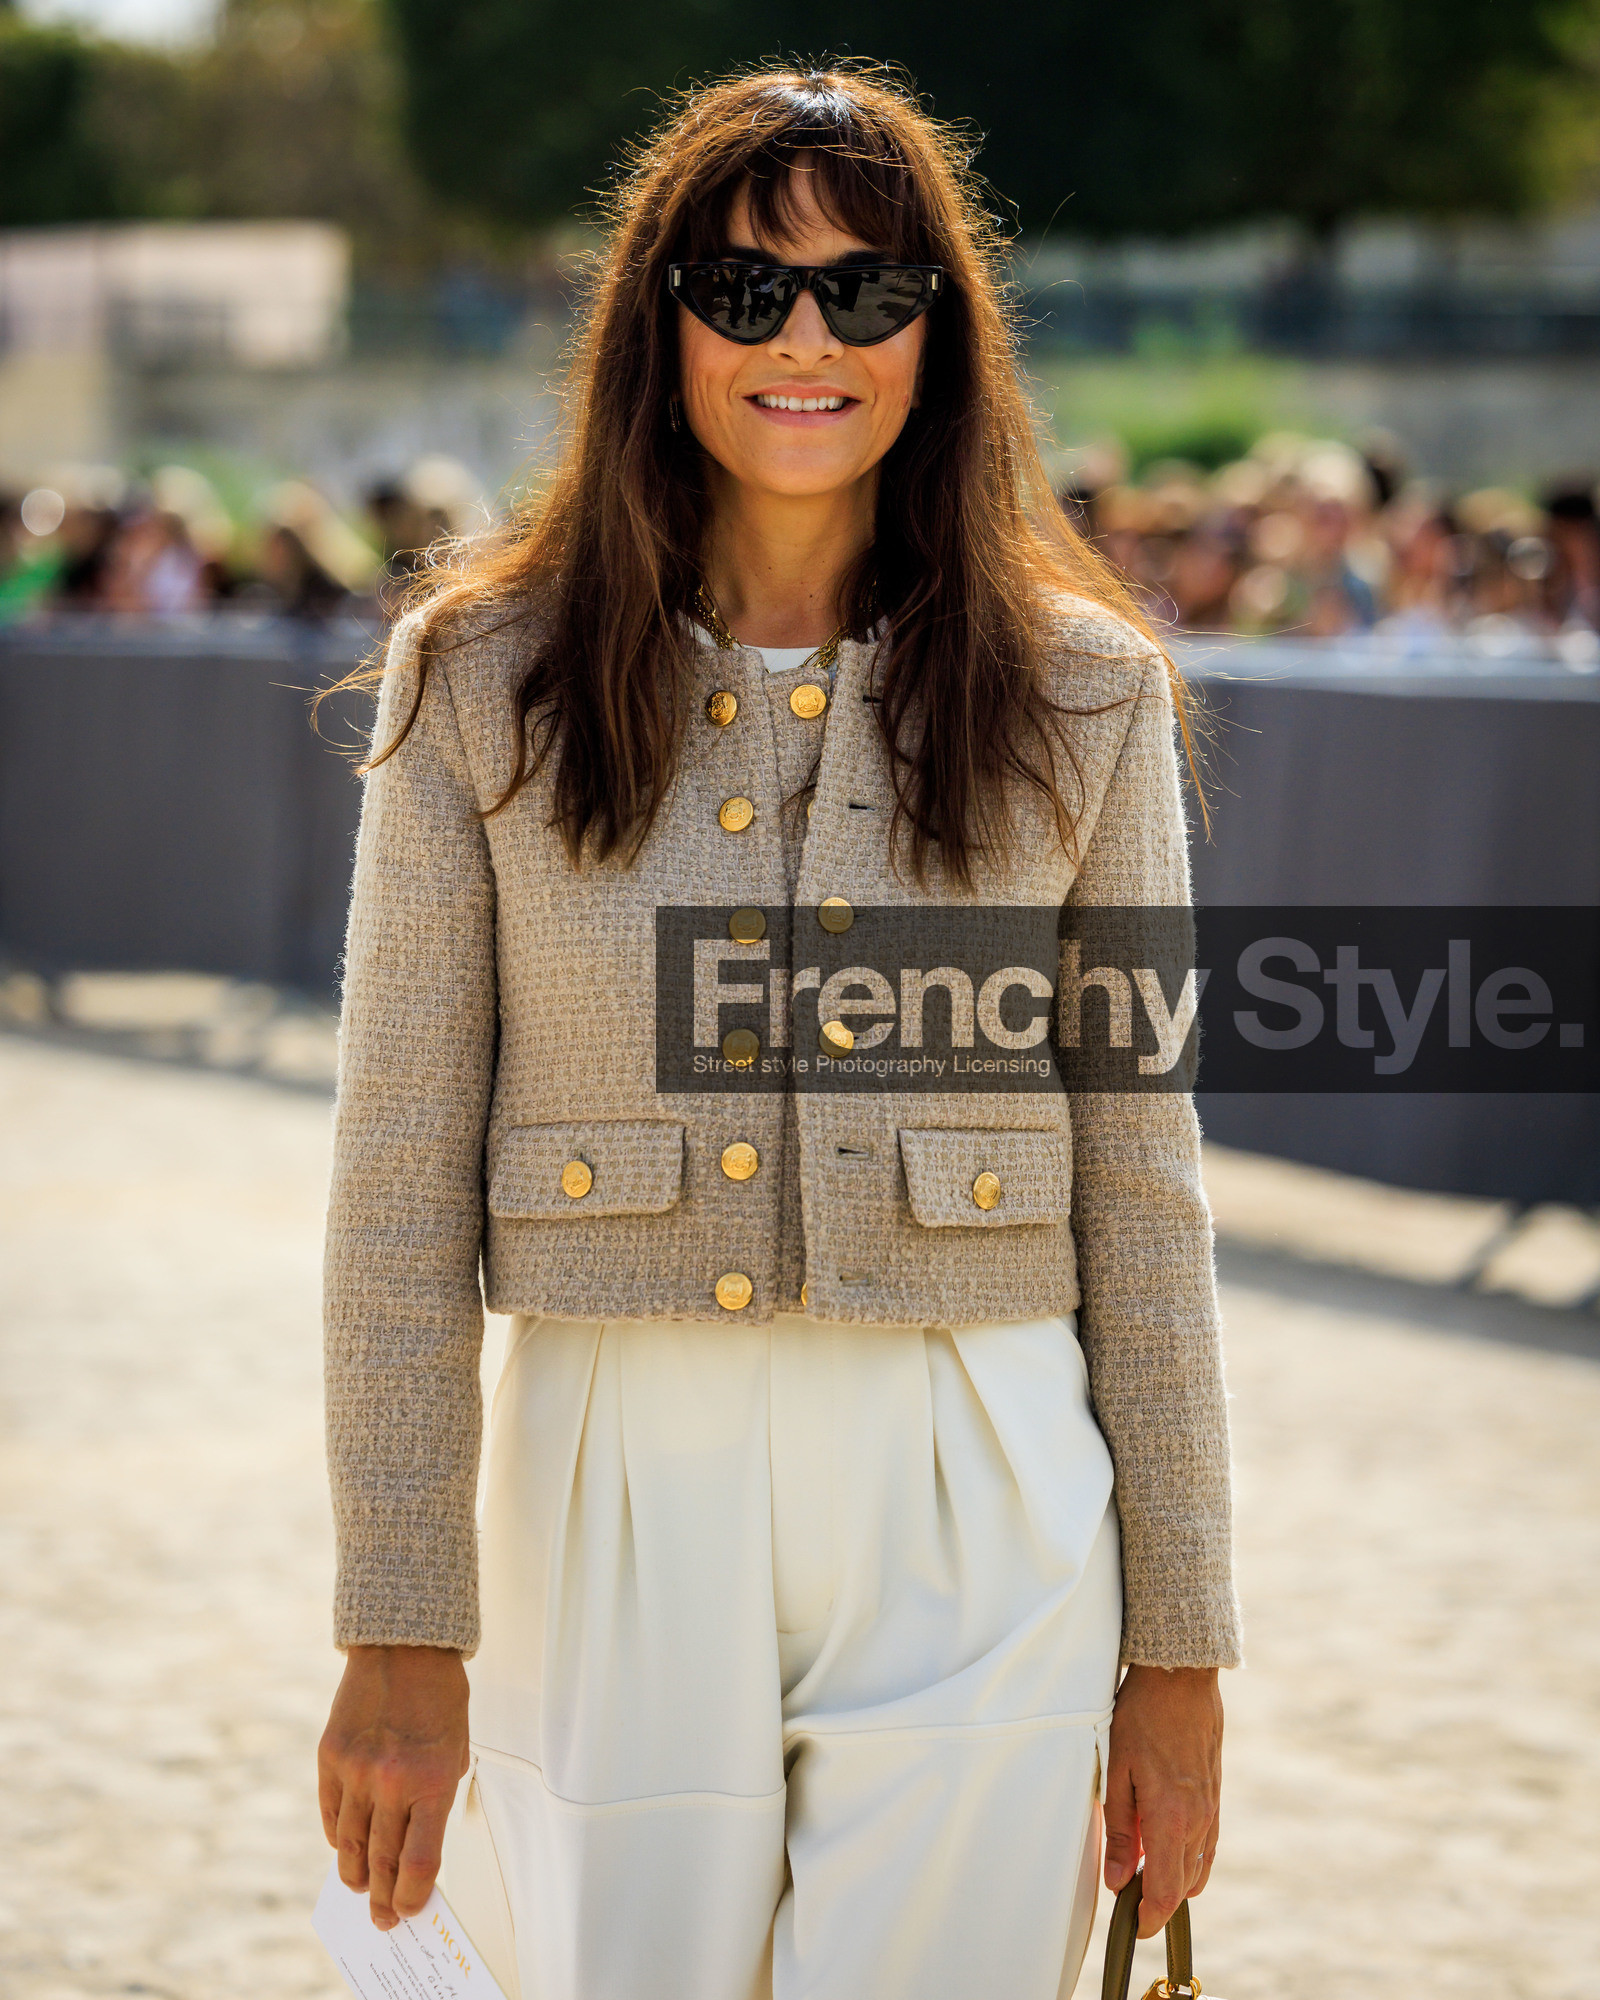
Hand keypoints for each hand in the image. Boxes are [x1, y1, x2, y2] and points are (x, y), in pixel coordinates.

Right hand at [318, 1645, 470, 1930]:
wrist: (403, 1646)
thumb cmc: (438, 1698)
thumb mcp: (455, 1750)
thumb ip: (436, 1801)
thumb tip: (415, 1853)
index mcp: (432, 1779)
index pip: (420, 1862)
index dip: (413, 1896)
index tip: (410, 1910)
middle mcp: (392, 1780)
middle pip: (382, 1861)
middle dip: (383, 1898)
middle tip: (383, 1918)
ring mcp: (356, 1770)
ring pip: (350, 1845)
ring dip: (356, 1875)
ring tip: (362, 1889)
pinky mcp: (330, 1757)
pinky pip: (331, 1814)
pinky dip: (338, 1838)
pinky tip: (346, 1848)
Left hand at [1103, 1663, 1222, 1937]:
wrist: (1181, 1678)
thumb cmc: (1140, 1716)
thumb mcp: (1116, 1770)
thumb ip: (1120, 1831)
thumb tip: (1117, 1881)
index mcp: (1170, 1818)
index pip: (1166, 1892)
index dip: (1149, 1918)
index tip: (1132, 1927)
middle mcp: (1198, 1821)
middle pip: (1184, 1886)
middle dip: (1158, 1901)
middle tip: (1128, 1897)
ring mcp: (1211, 1808)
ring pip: (1197, 1866)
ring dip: (1173, 1878)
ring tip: (1142, 1869)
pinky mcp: (1215, 1795)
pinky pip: (1207, 1843)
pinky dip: (1188, 1857)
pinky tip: (1166, 1845)